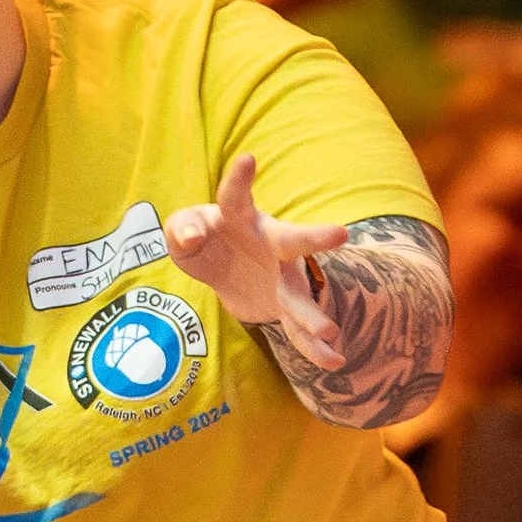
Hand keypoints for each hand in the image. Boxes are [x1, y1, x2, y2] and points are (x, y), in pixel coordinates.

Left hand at [164, 152, 353, 368]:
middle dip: (314, 237)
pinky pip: (298, 330)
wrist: (229, 270)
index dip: (239, 179)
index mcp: (241, 218)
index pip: (235, 197)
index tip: (247, 159)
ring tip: (330, 332)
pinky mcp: (284, 306)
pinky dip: (313, 348)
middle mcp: (270, 244)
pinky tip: (333, 361)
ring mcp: (281, 277)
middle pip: (293, 240)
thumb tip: (192, 237)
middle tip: (340, 234)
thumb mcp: (184, 233)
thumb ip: (181, 229)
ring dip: (313, 315)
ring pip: (298, 296)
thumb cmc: (205, 241)